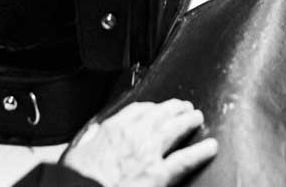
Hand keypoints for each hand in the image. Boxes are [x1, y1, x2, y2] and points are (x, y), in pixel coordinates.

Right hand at [61, 100, 217, 186]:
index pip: (137, 110)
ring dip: (188, 120)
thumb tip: (92, 134)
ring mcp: (148, 153)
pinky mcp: (159, 175)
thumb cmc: (77, 178)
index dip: (150, 107)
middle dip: (173, 108)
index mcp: (112, 129)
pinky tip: (210, 147)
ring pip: (174, 129)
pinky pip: (185, 160)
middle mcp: (133, 135)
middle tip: (183, 106)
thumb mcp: (75, 152)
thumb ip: (88, 140)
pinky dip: (200, 152)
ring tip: (197, 117)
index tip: (155, 107)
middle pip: (159, 114)